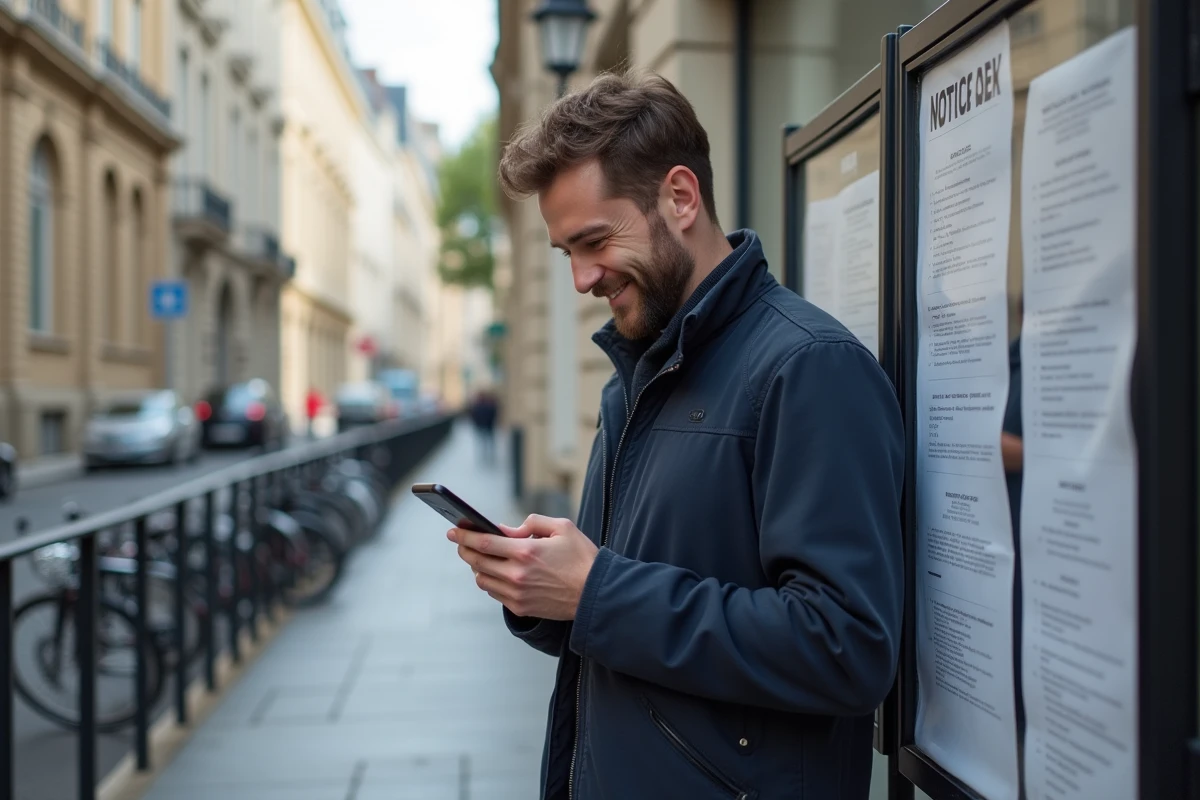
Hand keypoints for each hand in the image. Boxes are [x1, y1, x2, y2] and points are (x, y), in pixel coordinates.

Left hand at [448, 515, 598, 620]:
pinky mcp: (521, 607)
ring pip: (483, 579)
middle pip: (477, 561)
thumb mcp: (562, 527)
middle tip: (460, 541)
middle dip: (464, 549)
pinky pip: (494, 594)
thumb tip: (508, 529)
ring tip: (479, 556)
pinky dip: (489, 581)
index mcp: (526, 551)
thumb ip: (532, 523)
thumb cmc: (582, 558)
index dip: (464, 535)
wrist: (596, 594)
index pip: (484, 543)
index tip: (454, 530)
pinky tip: (494, 573)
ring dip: (477, 566)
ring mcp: (517, 594)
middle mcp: (517, 574)